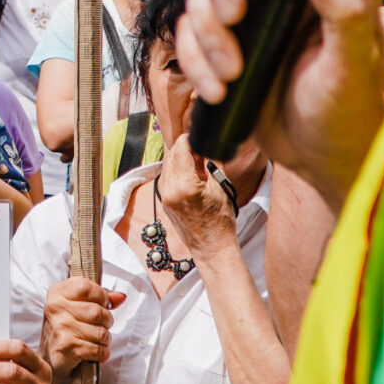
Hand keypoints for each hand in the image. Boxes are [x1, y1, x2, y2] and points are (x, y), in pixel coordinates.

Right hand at [40, 275, 120, 372]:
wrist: (50, 356)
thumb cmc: (65, 328)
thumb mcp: (76, 305)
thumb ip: (98, 298)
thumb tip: (119, 297)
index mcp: (58, 293)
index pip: (87, 286)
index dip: (101, 296)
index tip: (103, 304)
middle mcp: (57, 308)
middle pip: (97, 311)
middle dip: (106, 321)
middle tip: (101, 325)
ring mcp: (61, 328)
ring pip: (101, 332)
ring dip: (105, 339)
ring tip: (97, 339)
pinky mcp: (67, 348)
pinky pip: (98, 350)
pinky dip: (102, 353)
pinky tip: (95, 351)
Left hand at [154, 133, 237, 259]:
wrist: (211, 247)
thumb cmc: (220, 221)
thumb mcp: (220, 186)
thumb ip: (210, 161)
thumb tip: (205, 143)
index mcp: (184, 185)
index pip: (180, 148)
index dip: (189, 139)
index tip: (199, 137)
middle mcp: (169, 189)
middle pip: (172, 155)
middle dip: (185, 148)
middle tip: (201, 150)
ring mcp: (163, 195)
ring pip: (168, 164)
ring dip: (181, 159)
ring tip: (199, 164)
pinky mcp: (163, 200)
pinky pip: (168, 176)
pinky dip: (178, 171)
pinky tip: (192, 175)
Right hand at [180, 0, 383, 209]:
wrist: (324, 160)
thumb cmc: (353, 110)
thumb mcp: (354, 63)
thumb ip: (345, 9)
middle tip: (232, 20)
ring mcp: (254, 11)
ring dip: (206, 36)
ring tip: (232, 74)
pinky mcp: (228, 42)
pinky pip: (188, 36)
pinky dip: (196, 62)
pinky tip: (220, 90)